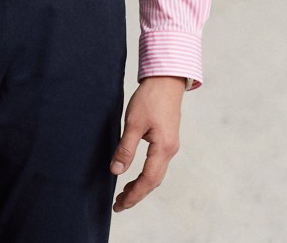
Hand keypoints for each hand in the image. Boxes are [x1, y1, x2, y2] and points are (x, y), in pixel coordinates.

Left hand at [110, 75, 184, 211]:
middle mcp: (170, 150)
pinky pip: (157, 165)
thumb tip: (116, 171)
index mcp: (163, 148)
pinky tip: (136, 175)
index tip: (120, 204)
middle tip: (119, 204)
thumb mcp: (134, 122)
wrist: (166, 80)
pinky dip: (146, 175)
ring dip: (141, 186)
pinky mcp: (167, 140)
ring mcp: (170, 146)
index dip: (134, 194)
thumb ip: (126, 148)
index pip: (148, 180)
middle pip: (154, 181)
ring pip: (156, 174)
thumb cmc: (150, 98)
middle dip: (137, 194)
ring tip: (124, 193)